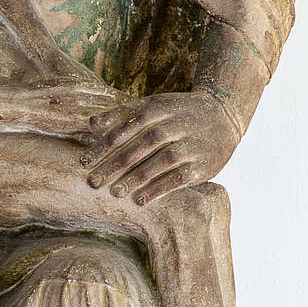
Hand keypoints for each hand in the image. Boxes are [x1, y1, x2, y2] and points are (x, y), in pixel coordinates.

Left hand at [82, 92, 240, 203]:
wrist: (224, 117)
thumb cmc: (179, 113)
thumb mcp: (153, 105)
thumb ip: (122, 114)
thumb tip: (91, 123)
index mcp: (158, 109)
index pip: (125, 129)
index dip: (103, 146)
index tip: (83, 162)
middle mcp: (174, 125)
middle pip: (140, 146)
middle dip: (114, 165)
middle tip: (93, 182)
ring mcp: (190, 145)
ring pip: (159, 162)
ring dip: (135, 179)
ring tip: (114, 193)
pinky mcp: (202, 165)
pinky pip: (178, 179)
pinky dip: (158, 190)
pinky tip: (140, 200)